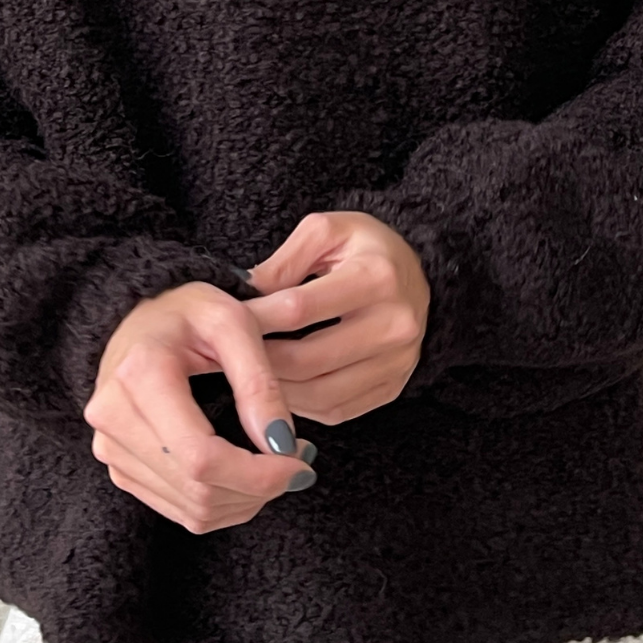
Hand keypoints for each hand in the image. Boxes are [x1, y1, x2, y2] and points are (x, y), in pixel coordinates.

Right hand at [82, 280, 316, 531]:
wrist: (138, 316)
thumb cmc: (187, 310)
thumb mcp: (232, 322)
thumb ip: (259, 382)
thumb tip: (281, 445)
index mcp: (139, 376)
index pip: (201, 458)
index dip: (257, 475)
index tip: (299, 462)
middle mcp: (114, 418)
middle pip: (198, 491)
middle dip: (259, 489)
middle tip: (298, 461)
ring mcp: (111, 448)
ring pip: (192, 511)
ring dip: (246, 501)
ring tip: (276, 464)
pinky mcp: (120, 467)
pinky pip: (180, 510)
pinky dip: (223, 504)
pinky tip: (245, 474)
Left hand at [240, 211, 429, 423]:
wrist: (416, 273)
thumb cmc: (365, 247)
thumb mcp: (326, 232)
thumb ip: (283, 261)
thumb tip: (244, 296)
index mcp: (376, 276)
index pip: (300, 309)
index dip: (256, 319)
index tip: (226, 322)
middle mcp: (395, 324)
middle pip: (308, 359)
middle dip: (261, 359)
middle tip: (229, 355)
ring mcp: (398, 362)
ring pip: (321, 393)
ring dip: (278, 388)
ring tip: (251, 372)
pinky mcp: (394, 387)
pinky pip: (338, 410)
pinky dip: (302, 405)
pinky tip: (282, 388)